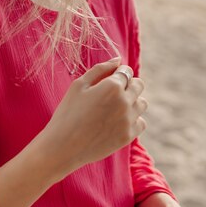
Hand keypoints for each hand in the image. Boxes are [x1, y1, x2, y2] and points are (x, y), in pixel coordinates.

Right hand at [43, 57, 147, 174]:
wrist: (63, 147)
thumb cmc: (67, 113)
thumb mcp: (79, 85)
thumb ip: (100, 69)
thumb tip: (118, 60)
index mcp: (112, 86)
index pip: (127, 71)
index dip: (118, 73)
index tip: (109, 79)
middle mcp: (124, 101)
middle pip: (139, 85)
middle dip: (128, 84)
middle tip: (111, 93)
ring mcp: (128, 120)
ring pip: (142, 103)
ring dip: (132, 101)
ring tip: (114, 108)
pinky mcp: (128, 136)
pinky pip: (141, 122)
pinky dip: (133, 120)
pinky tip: (117, 121)